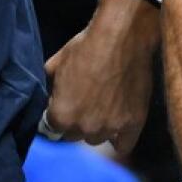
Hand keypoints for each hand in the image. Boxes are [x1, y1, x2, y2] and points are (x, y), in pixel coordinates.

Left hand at [42, 0, 159, 153]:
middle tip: (83, 102)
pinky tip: (117, 131)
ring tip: (101, 108)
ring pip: (97, 138)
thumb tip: (49, 96)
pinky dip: (119, 140)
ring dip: (96, 127)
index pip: (52, 128)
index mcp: (61, 115)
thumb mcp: (57, 63)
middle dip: (75, 121)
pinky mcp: (133, 123)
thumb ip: (49, 86)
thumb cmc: (86, 46)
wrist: (121, 36)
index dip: (57, 114)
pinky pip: (124, 145)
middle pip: (74, 135)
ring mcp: (110, 128)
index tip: (63, 105)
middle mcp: (84, 128)